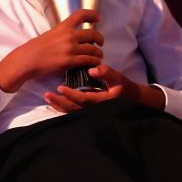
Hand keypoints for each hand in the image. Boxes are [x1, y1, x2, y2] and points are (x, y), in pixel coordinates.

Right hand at [0, 9, 102, 92]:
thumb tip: (70, 37)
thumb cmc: (34, 48)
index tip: (98, 18)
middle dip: (100, 39)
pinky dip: (94, 62)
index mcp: (63, 27)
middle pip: (92, 34)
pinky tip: (95, 63)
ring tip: (98, 56)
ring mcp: (70, 48)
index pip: (81, 14)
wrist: (27, 60)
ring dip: (98, 53)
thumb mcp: (49, 34)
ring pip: (92, 49)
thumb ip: (61, 34)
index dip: (92, 14)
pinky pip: (88, 60)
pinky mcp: (70, 61)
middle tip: (101, 43)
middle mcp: (69, 35)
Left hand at [44, 64, 164, 112]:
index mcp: (101, 101)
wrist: (133, 100)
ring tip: (48, 98)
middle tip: (47, 94)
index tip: (60, 88)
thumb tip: (92, 69)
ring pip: (72, 112)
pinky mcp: (89, 111)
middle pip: (73, 109)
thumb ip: (107, 73)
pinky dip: (64, 108)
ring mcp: (91, 112)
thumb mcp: (118, 78)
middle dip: (60, 102)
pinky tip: (56, 103)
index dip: (70, 94)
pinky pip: (74, 112)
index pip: (82, 99)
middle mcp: (94, 110)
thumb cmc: (125, 88)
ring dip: (59, 106)